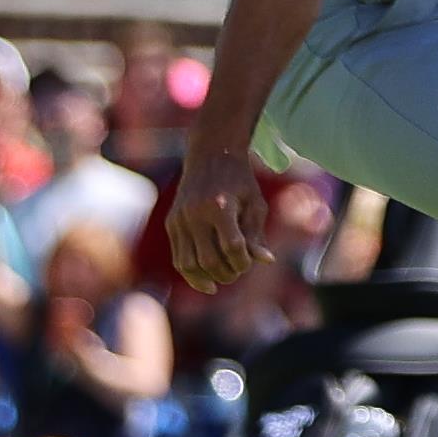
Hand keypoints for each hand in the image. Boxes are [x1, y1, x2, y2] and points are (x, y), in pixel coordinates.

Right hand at [166, 151, 274, 292]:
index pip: (232, 247)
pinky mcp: (172, 223)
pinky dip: (191, 273)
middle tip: (237, 272)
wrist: (210, 156)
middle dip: (227, 273)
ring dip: (207, 278)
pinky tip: (205, 280)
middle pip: (209, 260)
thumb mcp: (255, 204)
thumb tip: (266, 261)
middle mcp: (196, 213)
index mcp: (220, 206)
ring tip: (222, 279)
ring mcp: (180, 219)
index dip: (243, 262)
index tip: (249, 263)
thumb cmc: (239, 182)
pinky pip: (178, 257)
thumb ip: (257, 234)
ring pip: (188, 264)